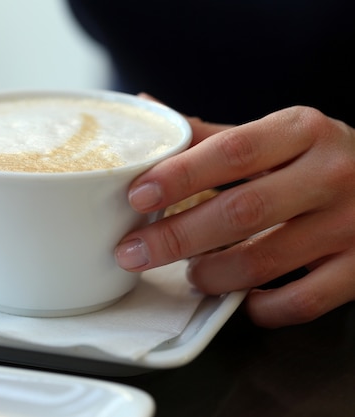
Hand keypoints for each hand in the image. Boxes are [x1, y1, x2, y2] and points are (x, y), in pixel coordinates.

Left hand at [115, 106, 354, 327]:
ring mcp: (350, 224)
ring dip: (212, 274)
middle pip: (240, 211)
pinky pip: (302, 301)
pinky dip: (262, 306)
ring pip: (265, 261)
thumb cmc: (319, 158)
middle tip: (133, 252)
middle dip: (176, 236)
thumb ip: (213, 134)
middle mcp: (330, 174)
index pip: (231, 151)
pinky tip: (243, 298)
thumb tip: (149, 109)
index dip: (180, 176)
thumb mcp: (277, 135)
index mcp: (302, 131)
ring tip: (189, 273)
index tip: (137, 195)